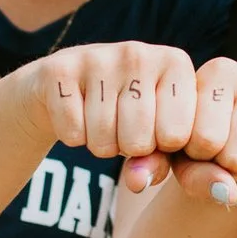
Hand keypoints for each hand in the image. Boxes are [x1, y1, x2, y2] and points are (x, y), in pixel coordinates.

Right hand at [22, 43, 199, 166]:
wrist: (67, 83)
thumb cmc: (127, 113)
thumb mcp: (156, 132)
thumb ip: (159, 163)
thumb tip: (138, 184)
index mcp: (175, 63)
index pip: (177, 136)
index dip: (162, 148)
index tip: (157, 131)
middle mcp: (139, 53)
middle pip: (139, 142)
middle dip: (129, 149)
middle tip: (124, 128)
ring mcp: (98, 57)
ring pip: (103, 140)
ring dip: (100, 144)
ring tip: (101, 120)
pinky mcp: (60, 69)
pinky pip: (72, 133)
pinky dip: (73, 136)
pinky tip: (77, 113)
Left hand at [156, 59, 236, 203]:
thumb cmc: (203, 146)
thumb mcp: (183, 158)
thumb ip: (192, 176)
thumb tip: (226, 192)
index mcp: (218, 72)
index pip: (205, 138)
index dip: (200, 157)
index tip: (201, 144)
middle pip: (236, 155)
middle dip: (228, 168)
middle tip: (229, 154)